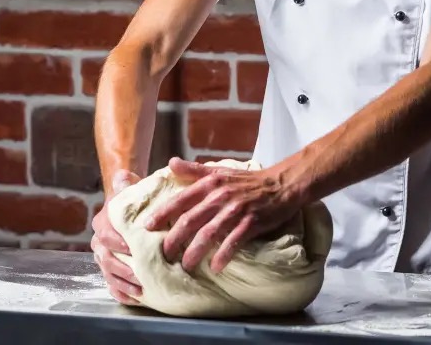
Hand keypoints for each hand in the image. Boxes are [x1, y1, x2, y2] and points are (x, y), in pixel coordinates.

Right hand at [91, 169, 141, 305]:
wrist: (128, 207)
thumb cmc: (133, 197)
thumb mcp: (131, 186)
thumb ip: (126, 182)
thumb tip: (123, 177)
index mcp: (103, 221)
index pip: (105, 233)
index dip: (116, 241)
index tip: (131, 248)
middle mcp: (99, 240)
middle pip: (105, 257)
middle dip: (121, 268)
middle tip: (139, 275)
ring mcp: (103, 256)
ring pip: (107, 273)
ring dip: (122, 283)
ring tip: (139, 290)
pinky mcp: (110, 268)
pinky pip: (110, 284)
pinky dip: (120, 292)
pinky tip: (133, 299)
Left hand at [144, 157, 301, 273]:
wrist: (282, 183)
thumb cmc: (248, 180)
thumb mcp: (220, 171)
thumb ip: (194, 170)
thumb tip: (170, 163)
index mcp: (210, 183)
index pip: (181, 199)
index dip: (162, 213)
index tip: (147, 227)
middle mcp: (220, 196)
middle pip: (191, 219)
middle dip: (174, 239)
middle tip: (164, 254)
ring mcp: (236, 210)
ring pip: (209, 233)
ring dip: (196, 251)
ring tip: (186, 265)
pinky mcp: (252, 222)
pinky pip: (234, 241)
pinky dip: (224, 254)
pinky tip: (216, 267)